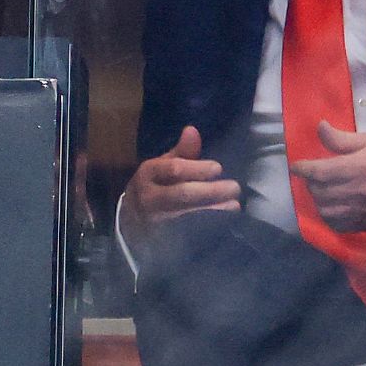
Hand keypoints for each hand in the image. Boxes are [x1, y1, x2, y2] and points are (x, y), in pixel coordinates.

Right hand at [124, 126, 239, 223]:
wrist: (130, 219)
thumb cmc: (153, 186)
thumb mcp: (161, 167)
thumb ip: (181, 152)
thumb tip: (192, 130)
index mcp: (148, 174)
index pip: (174, 169)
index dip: (197, 169)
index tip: (218, 168)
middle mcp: (150, 197)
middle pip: (181, 194)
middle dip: (209, 191)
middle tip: (234, 187)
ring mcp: (157, 219)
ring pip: (187, 214)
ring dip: (213, 210)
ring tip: (234, 204)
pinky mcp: (165, 235)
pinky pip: (189, 230)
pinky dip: (209, 223)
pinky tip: (226, 219)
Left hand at [289, 122, 365, 232]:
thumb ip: (342, 139)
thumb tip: (320, 128)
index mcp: (360, 167)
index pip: (320, 172)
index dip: (303, 169)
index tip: (297, 166)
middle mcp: (360, 192)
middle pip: (320, 193)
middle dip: (311, 183)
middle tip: (314, 175)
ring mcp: (365, 210)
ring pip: (326, 212)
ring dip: (318, 200)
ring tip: (322, 190)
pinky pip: (340, 225)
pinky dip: (330, 216)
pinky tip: (333, 206)